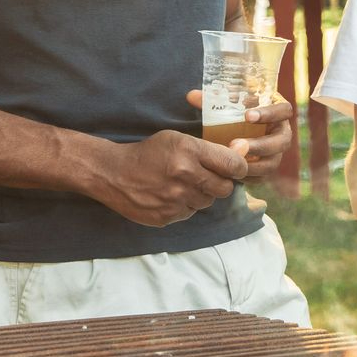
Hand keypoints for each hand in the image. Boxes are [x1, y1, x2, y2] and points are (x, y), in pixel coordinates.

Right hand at [96, 130, 246, 226]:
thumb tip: (242, 152)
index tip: (234, 168)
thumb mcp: (177, 139)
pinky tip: (170, 195)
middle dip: (220, 183)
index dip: (238, 167)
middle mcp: (185, 176)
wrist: (113, 174)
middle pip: (225, 188)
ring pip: (208, 202)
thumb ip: (209, 148)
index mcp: (189, 151)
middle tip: (207, 177)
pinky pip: (190, 213)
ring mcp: (176, 199)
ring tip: (183, 185)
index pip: (233, 165)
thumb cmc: (149, 153)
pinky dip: (185, 206)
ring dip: (201, 194)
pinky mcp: (167, 217)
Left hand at [185, 90, 295, 183]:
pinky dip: (248, 177)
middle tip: (236, 145)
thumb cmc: (235, 111)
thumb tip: (191, 96)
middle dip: (260, 145)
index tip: (247, 116)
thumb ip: (212, 99)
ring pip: (272, 163)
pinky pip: (262, 177)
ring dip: (253, 165)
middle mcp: (281, 132)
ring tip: (232, 161)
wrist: (235, 130)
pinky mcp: (267, 169)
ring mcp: (277, 153)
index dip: (270, 113)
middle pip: (282, 141)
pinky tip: (232, 174)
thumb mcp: (227, 103)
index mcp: (277, 110)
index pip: (284, 110)